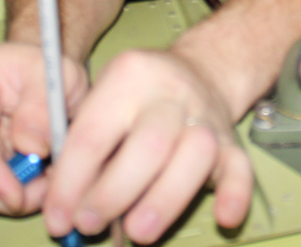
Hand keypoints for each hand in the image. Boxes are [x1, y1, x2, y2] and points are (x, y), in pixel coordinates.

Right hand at [0, 43, 88, 214]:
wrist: (46, 74)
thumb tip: (33, 147)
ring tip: (49, 183)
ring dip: (14, 194)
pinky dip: (17, 191)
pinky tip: (42, 181)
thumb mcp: (54, 75)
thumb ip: (41, 106)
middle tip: (43, 194)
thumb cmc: (49, 69)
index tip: (18, 196)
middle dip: (5, 192)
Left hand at [42, 49, 251, 244]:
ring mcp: (205, 116)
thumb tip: (60, 206)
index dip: (71, 183)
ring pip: (196, 152)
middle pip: (149, 143)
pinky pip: (240, 166)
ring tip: (139, 232)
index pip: (94, 134)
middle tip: (90, 224)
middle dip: (114, 193)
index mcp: (129, 76)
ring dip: (165, 198)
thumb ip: (79, 149)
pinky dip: (236, 193)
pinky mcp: (231, 140)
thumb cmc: (135, 99)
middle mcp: (170, 92)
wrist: (200, 70)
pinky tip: (225, 217)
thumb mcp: (101, 100)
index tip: (59, 219)